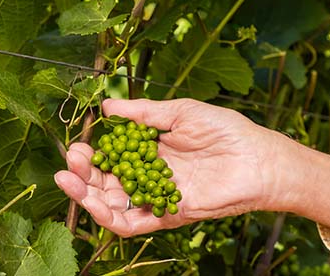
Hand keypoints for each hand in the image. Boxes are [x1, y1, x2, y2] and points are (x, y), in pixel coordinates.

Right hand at [55, 98, 278, 236]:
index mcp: (153, 149)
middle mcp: (151, 174)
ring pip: (114, 203)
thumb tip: (107, 106)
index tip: (79, 143)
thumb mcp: (182, 112)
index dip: (93, 152)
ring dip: (88, 195)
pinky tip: (96, 203)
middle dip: (84, 173)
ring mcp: (158, 196)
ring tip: (70, 180)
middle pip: (107, 180)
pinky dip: (111, 218)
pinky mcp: (168, 215)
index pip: (113, 155)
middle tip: (71, 161)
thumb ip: (144, 113)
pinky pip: (133, 223)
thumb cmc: (227, 131)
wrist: (259, 159)